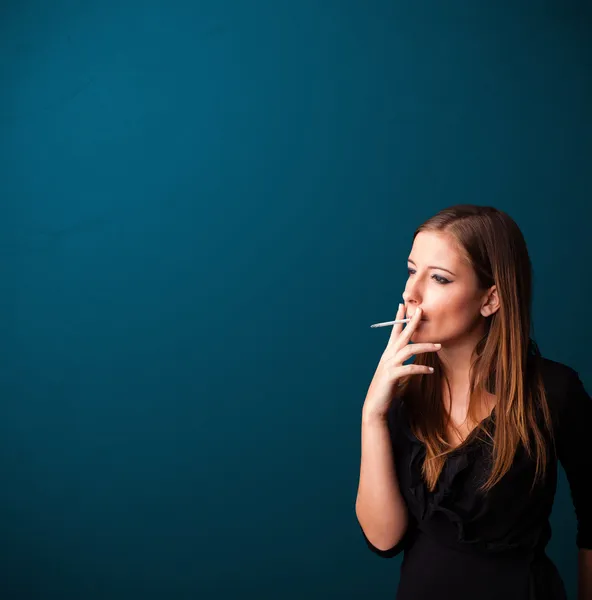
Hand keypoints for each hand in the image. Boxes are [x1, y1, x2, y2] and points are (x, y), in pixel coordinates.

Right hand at [362, 305, 440, 421]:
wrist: (375, 404)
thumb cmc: (386, 388)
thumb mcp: (394, 371)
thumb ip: (401, 362)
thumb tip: (412, 356)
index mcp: (388, 353)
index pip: (394, 331)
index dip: (398, 318)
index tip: (402, 305)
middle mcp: (388, 356)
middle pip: (402, 335)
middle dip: (412, 322)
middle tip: (421, 310)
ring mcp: (389, 365)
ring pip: (408, 350)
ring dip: (424, 346)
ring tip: (439, 346)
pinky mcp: (391, 376)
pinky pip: (409, 369)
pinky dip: (420, 368)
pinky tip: (430, 370)